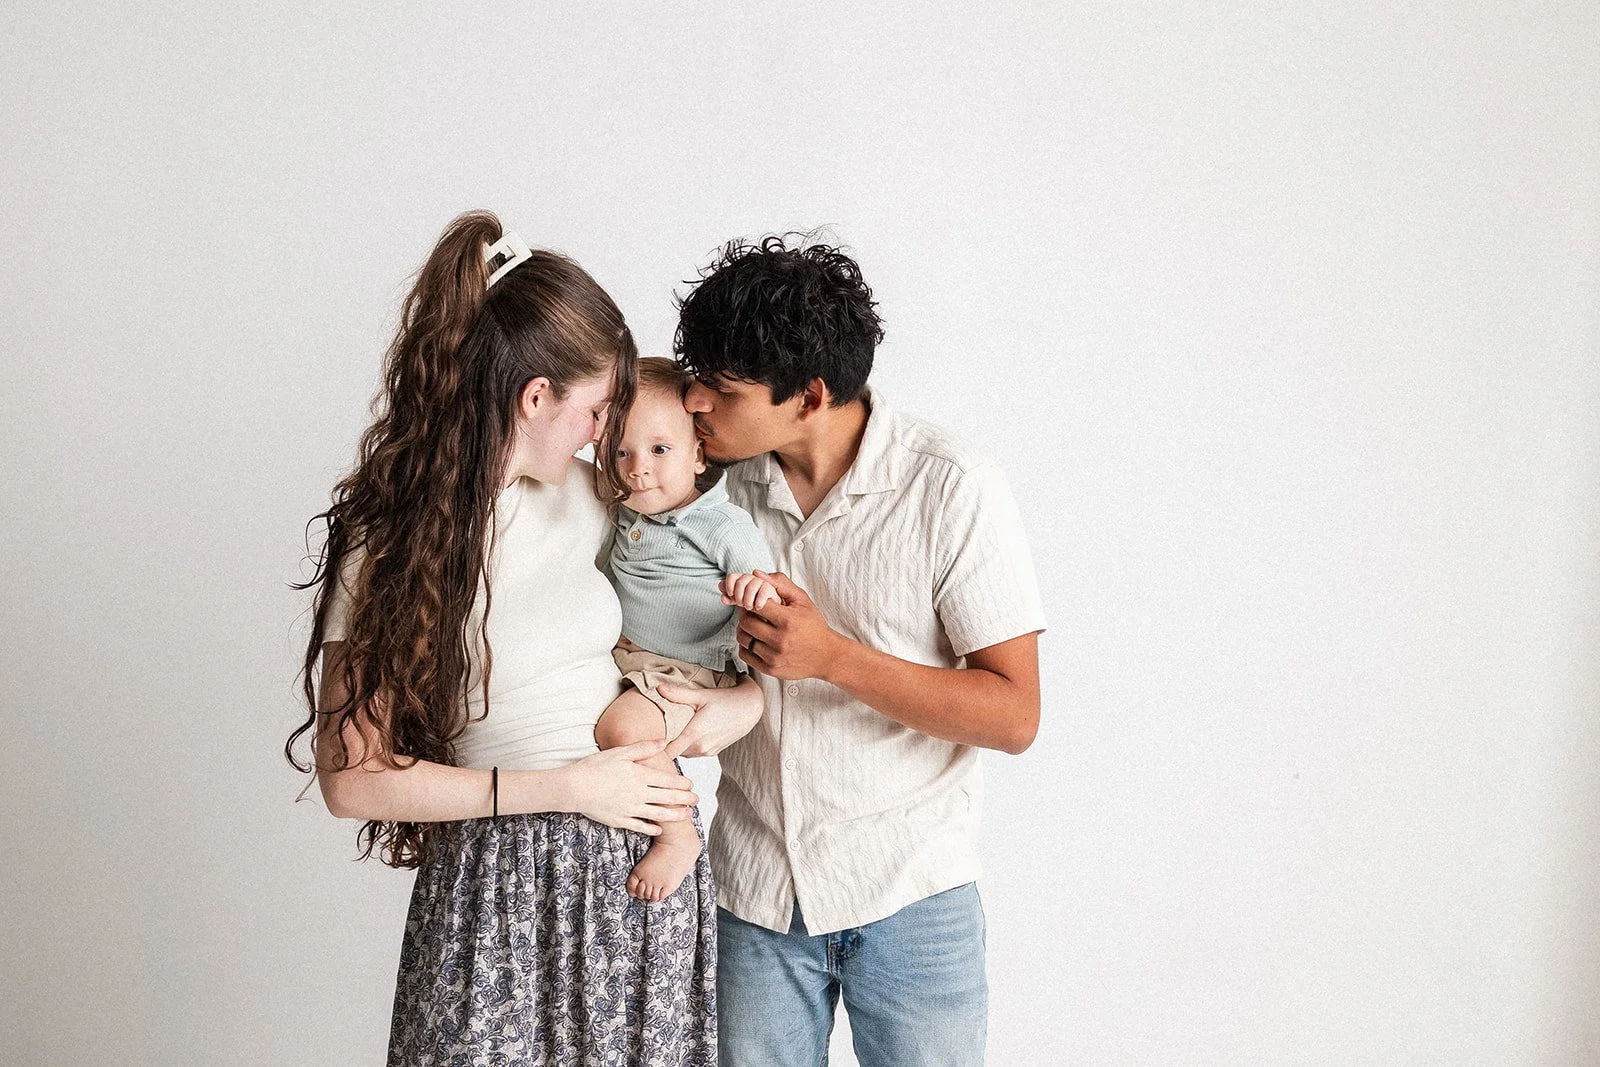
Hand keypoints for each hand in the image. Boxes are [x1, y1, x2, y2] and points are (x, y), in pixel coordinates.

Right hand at [551, 740, 697, 834]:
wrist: (574, 788)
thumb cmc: (595, 767)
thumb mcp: (619, 752)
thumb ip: (643, 748)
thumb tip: (663, 742)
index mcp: (640, 775)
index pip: (668, 780)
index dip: (682, 783)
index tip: (691, 785)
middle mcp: (639, 794)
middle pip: (667, 798)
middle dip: (684, 799)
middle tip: (696, 800)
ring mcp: (630, 809)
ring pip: (658, 814)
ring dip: (674, 815)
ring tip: (686, 816)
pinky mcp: (620, 820)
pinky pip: (640, 826)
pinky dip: (651, 828)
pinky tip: (659, 829)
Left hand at [659, 676, 764, 757]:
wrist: (751, 708)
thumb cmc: (727, 700)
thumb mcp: (702, 695)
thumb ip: (678, 694)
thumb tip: (658, 688)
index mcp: (694, 734)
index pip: (667, 752)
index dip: (655, 750)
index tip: (646, 742)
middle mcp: (700, 747)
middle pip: (673, 753)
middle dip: (664, 747)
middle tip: (652, 736)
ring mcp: (707, 751)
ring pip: (684, 753)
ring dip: (677, 746)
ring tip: (668, 735)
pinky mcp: (713, 752)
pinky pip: (694, 752)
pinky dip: (688, 746)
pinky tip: (686, 735)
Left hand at [721, 572, 782, 612]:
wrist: (771, 620)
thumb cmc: (754, 612)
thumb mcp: (740, 603)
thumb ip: (730, 596)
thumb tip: (720, 586)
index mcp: (745, 581)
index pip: (733, 576)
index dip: (729, 584)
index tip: (730, 595)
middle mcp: (755, 580)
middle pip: (742, 580)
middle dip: (739, 594)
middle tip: (741, 604)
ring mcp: (765, 585)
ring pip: (752, 584)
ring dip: (748, 598)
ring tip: (749, 607)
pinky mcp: (774, 592)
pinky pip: (765, 590)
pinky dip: (759, 600)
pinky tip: (758, 607)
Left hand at [736, 571, 846, 680]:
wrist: (826, 655)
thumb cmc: (813, 625)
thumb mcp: (802, 600)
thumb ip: (780, 584)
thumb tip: (756, 574)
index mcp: (788, 620)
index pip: (756, 605)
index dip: (752, 601)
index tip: (756, 602)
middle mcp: (780, 640)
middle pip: (746, 622)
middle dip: (746, 614)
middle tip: (752, 613)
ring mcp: (774, 656)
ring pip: (743, 638)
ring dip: (744, 630)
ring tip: (754, 626)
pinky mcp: (770, 669)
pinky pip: (745, 655)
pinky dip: (746, 646)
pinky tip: (756, 640)